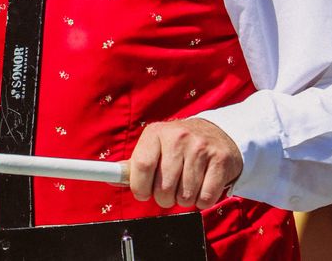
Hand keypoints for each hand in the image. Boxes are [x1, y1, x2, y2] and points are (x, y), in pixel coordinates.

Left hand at [128, 118, 242, 209]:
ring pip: (185, 196)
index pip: (141, 166)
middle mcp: (179, 136)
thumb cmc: (180, 146)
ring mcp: (201, 147)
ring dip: (185, 199)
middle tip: (171, 187)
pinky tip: (203, 185)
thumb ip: (135, 164)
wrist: (218, 134)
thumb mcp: (156, 147)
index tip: (143, 192)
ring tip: (188, 183)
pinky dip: (202, 201)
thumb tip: (111, 178)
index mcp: (157, 132)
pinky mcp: (220, 160)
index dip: (140, 187)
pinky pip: (205, 199)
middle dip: (164, 197)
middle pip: (163, 187)